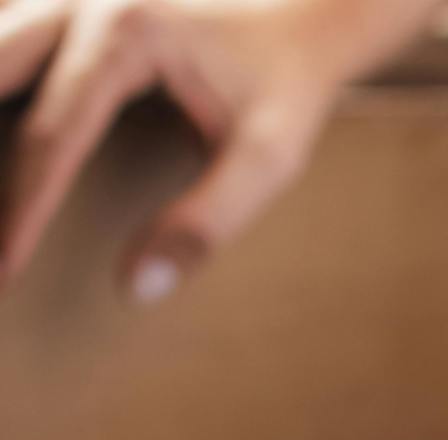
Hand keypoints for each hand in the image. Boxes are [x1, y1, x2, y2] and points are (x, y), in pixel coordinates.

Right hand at [0, 0, 409, 296]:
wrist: (303, 12)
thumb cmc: (285, 87)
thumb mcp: (266, 160)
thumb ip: (205, 223)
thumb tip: (136, 288)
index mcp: (124, 34)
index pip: (50, 136)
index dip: (20, 208)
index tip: (3, 272)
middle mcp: (81, 0)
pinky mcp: (64, 1)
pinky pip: (4, 28)